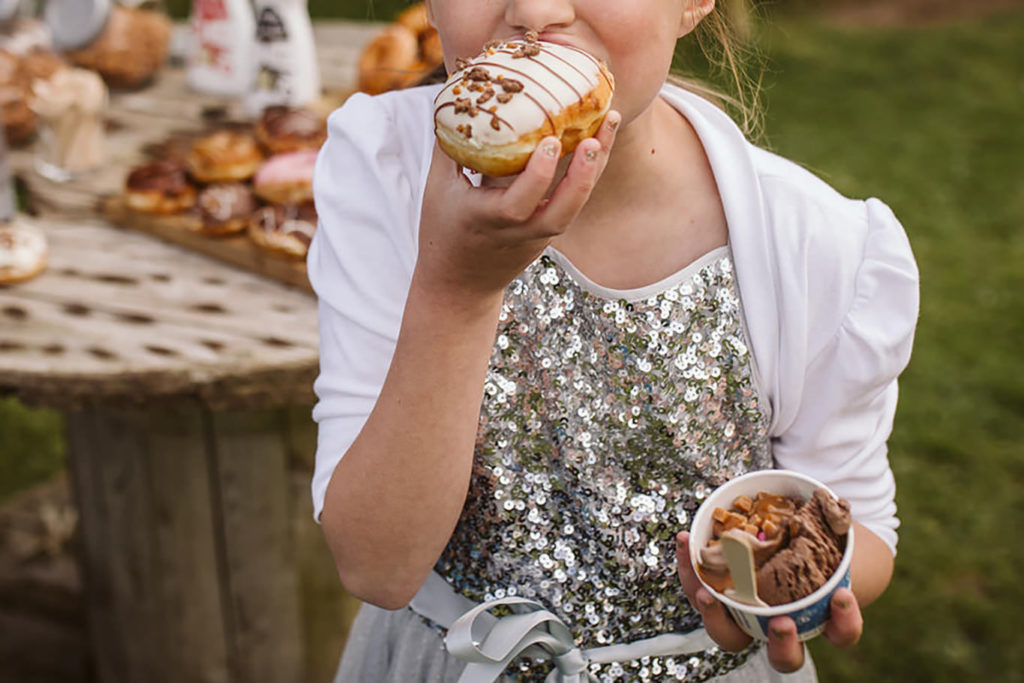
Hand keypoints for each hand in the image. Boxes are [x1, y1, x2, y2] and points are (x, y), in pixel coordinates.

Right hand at [415, 111, 620, 300]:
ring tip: (611, 121)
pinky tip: (600, 138)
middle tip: (597, 136)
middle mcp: (519, 231)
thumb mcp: (438, 189)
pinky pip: (573, 201)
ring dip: (596, 167)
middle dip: (584, 175)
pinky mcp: (549, 234)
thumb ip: (450, 146)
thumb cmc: (443, 230)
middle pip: (563, 212)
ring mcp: (538, 236)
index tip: (552, 142)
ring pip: (575, 207)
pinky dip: (588, 172)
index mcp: (487, 220)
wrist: (460, 285)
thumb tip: (457, 96)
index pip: (519, 203)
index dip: (538, 174)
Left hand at [675, 531, 863, 672]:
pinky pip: (701, 591)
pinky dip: (689, 569)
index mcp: (821, 615)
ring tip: (707, 594)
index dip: (845, 621)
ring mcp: (748, 617)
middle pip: (783, 656)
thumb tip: (833, 502)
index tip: (842, 595)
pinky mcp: (718, 599)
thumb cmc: (813, 544)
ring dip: (717, 617)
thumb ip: (834, 526)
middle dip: (783, 645)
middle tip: (784, 624)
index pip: (841, 633)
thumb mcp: (829, 535)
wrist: (783, 547)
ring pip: (730, 635)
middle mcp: (781, 626)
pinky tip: (685, 540)